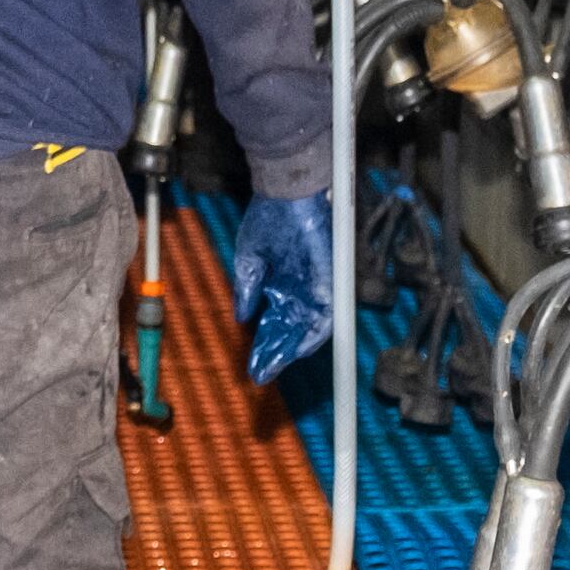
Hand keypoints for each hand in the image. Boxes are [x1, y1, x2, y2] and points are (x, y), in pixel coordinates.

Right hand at [228, 192, 336, 384]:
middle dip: (274, 354)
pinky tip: (298, 351)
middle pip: (288, 332)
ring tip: (273, 368)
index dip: (263, 345)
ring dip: (290, 350)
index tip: (253, 365)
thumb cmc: (268, 219)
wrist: (287, 194)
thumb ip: (247, 290)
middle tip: (261, 375)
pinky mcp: (328, 282)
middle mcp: (297, 291)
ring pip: (305, 329)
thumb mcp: (250, 260)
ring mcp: (313, 288)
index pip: (273, 323)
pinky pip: (325, 316)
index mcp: (279, 285)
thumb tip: (241, 318)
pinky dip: (313, 335)